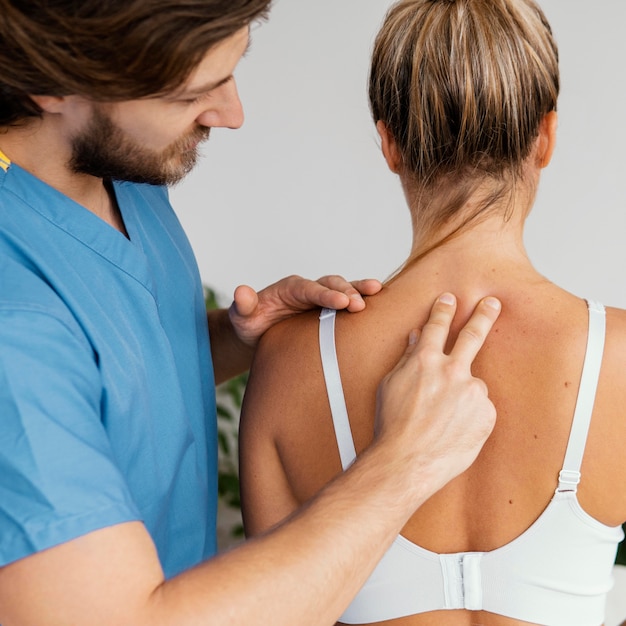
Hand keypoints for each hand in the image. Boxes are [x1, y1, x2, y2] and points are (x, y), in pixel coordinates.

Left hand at [229, 274, 381, 347]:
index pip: (309, 289)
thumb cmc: (251, 324)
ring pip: (343, 289)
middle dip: (346, 291)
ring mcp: (320, 299)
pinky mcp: (329, 310)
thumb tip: (241, 292)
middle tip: (360, 304)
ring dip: (359, 290)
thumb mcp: (242, 317)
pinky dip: (363, 300)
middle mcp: (308, 289)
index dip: (326, 294)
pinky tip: (380, 304)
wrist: (258, 333)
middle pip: (330, 284)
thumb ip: (243, 305)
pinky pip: (348, 302)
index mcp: (290, 289)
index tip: (342, 301)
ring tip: (377, 292)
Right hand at [374, 292, 500, 498]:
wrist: (407, 460)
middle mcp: (452, 371)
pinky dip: (469, 415)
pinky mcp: (486, 413)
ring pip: (472, 384)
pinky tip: (453, 428)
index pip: (437, 326)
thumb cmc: (393, 426)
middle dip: (483, 315)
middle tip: (492, 303)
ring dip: (462, 395)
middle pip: (473, 335)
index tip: (450, 299)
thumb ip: (408, 358)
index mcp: (425, 361)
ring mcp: (472, 392)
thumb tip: (417, 338)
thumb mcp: (390, 385)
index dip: (444, 310)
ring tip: (444, 419)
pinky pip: (480, 408)